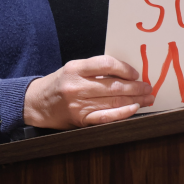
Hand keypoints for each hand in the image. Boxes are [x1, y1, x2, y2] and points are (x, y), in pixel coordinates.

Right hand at [23, 55, 154, 129]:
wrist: (36, 103)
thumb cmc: (59, 83)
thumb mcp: (73, 68)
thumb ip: (95, 69)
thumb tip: (125, 72)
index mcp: (75, 68)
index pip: (106, 64)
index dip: (124, 68)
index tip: (136, 73)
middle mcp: (76, 86)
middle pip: (113, 85)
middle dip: (135, 87)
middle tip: (148, 87)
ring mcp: (78, 104)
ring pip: (112, 101)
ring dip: (134, 100)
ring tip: (146, 99)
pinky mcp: (79, 119)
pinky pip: (104, 117)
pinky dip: (121, 114)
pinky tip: (133, 109)